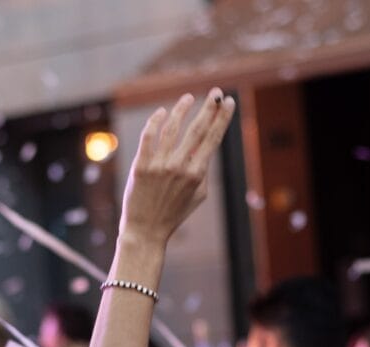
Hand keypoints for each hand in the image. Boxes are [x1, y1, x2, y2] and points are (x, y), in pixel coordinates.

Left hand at [119, 88, 235, 246]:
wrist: (146, 231)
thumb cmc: (173, 213)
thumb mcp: (198, 195)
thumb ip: (203, 170)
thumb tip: (205, 146)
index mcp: (197, 174)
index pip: (213, 139)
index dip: (222, 118)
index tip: (228, 102)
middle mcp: (180, 167)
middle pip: (197, 130)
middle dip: (209, 108)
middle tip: (217, 92)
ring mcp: (159, 166)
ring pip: (172, 129)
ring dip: (182, 110)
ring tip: (188, 98)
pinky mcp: (141, 166)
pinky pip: (149, 137)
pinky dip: (156, 122)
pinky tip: (163, 112)